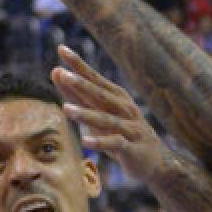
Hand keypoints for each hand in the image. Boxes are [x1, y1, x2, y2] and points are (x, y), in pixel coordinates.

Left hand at [51, 45, 166, 182]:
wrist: (156, 162)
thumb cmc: (121, 135)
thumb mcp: (98, 114)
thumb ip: (77, 96)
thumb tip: (55, 71)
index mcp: (116, 97)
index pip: (94, 78)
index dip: (79, 65)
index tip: (61, 49)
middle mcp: (124, 108)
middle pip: (101, 94)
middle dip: (82, 84)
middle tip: (63, 74)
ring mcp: (130, 128)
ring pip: (106, 119)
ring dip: (85, 114)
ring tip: (65, 109)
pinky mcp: (132, 148)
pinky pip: (115, 143)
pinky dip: (100, 142)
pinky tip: (85, 141)